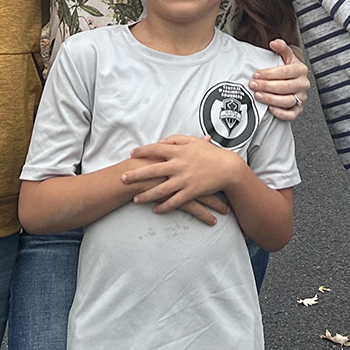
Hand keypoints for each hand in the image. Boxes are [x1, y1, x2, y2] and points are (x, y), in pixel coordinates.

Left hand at [123, 135, 246, 222]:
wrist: (227, 168)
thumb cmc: (210, 153)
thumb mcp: (193, 141)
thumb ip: (175, 139)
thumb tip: (160, 143)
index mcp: (179, 151)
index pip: (155, 149)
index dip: (142, 151)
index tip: (132, 154)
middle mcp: (178, 165)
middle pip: (152, 171)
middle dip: (135, 176)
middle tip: (122, 180)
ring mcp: (184, 180)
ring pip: (160, 190)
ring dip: (146, 195)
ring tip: (135, 199)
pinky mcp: (191, 192)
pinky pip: (174, 202)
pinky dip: (163, 207)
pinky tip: (155, 210)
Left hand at [250, 41, 309, 120]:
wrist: (296, 80)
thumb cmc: (288, 68)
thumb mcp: (286, 55)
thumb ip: (281, 47)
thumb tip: (273, 43)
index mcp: (301, 69)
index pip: (285, 72)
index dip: (269, 74)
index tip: (256, 74)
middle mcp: (303, 84)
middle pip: (285, 87)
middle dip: (266, 86)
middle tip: (253, 85)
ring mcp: (302, 98)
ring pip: (287, 101)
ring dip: (270, 99)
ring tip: (257, 95)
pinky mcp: (298, 109)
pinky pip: (291, 115)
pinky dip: (280, 113)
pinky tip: (270, 108)